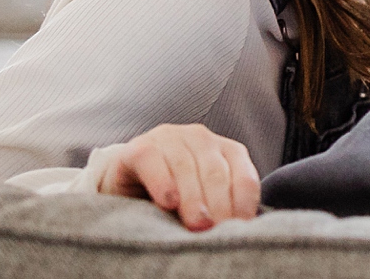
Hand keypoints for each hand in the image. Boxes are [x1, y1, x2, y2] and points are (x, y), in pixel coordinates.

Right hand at [96, 123, 259, 229]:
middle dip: (219, 204)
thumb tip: (238, 228)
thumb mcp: (200, 201)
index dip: (244, 203)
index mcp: (225, 150)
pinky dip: (163, 183)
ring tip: (197, 225)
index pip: (244, 176)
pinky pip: (153, 161)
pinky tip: (168, 203)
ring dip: (193, 199)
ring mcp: (170, 138)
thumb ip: (219, 207)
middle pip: (216, 173)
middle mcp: (201, 138)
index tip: (240, 228)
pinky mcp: (139, 148)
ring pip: (186, 168)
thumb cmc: (171, 197)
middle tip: (216, 230)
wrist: (124, 183)